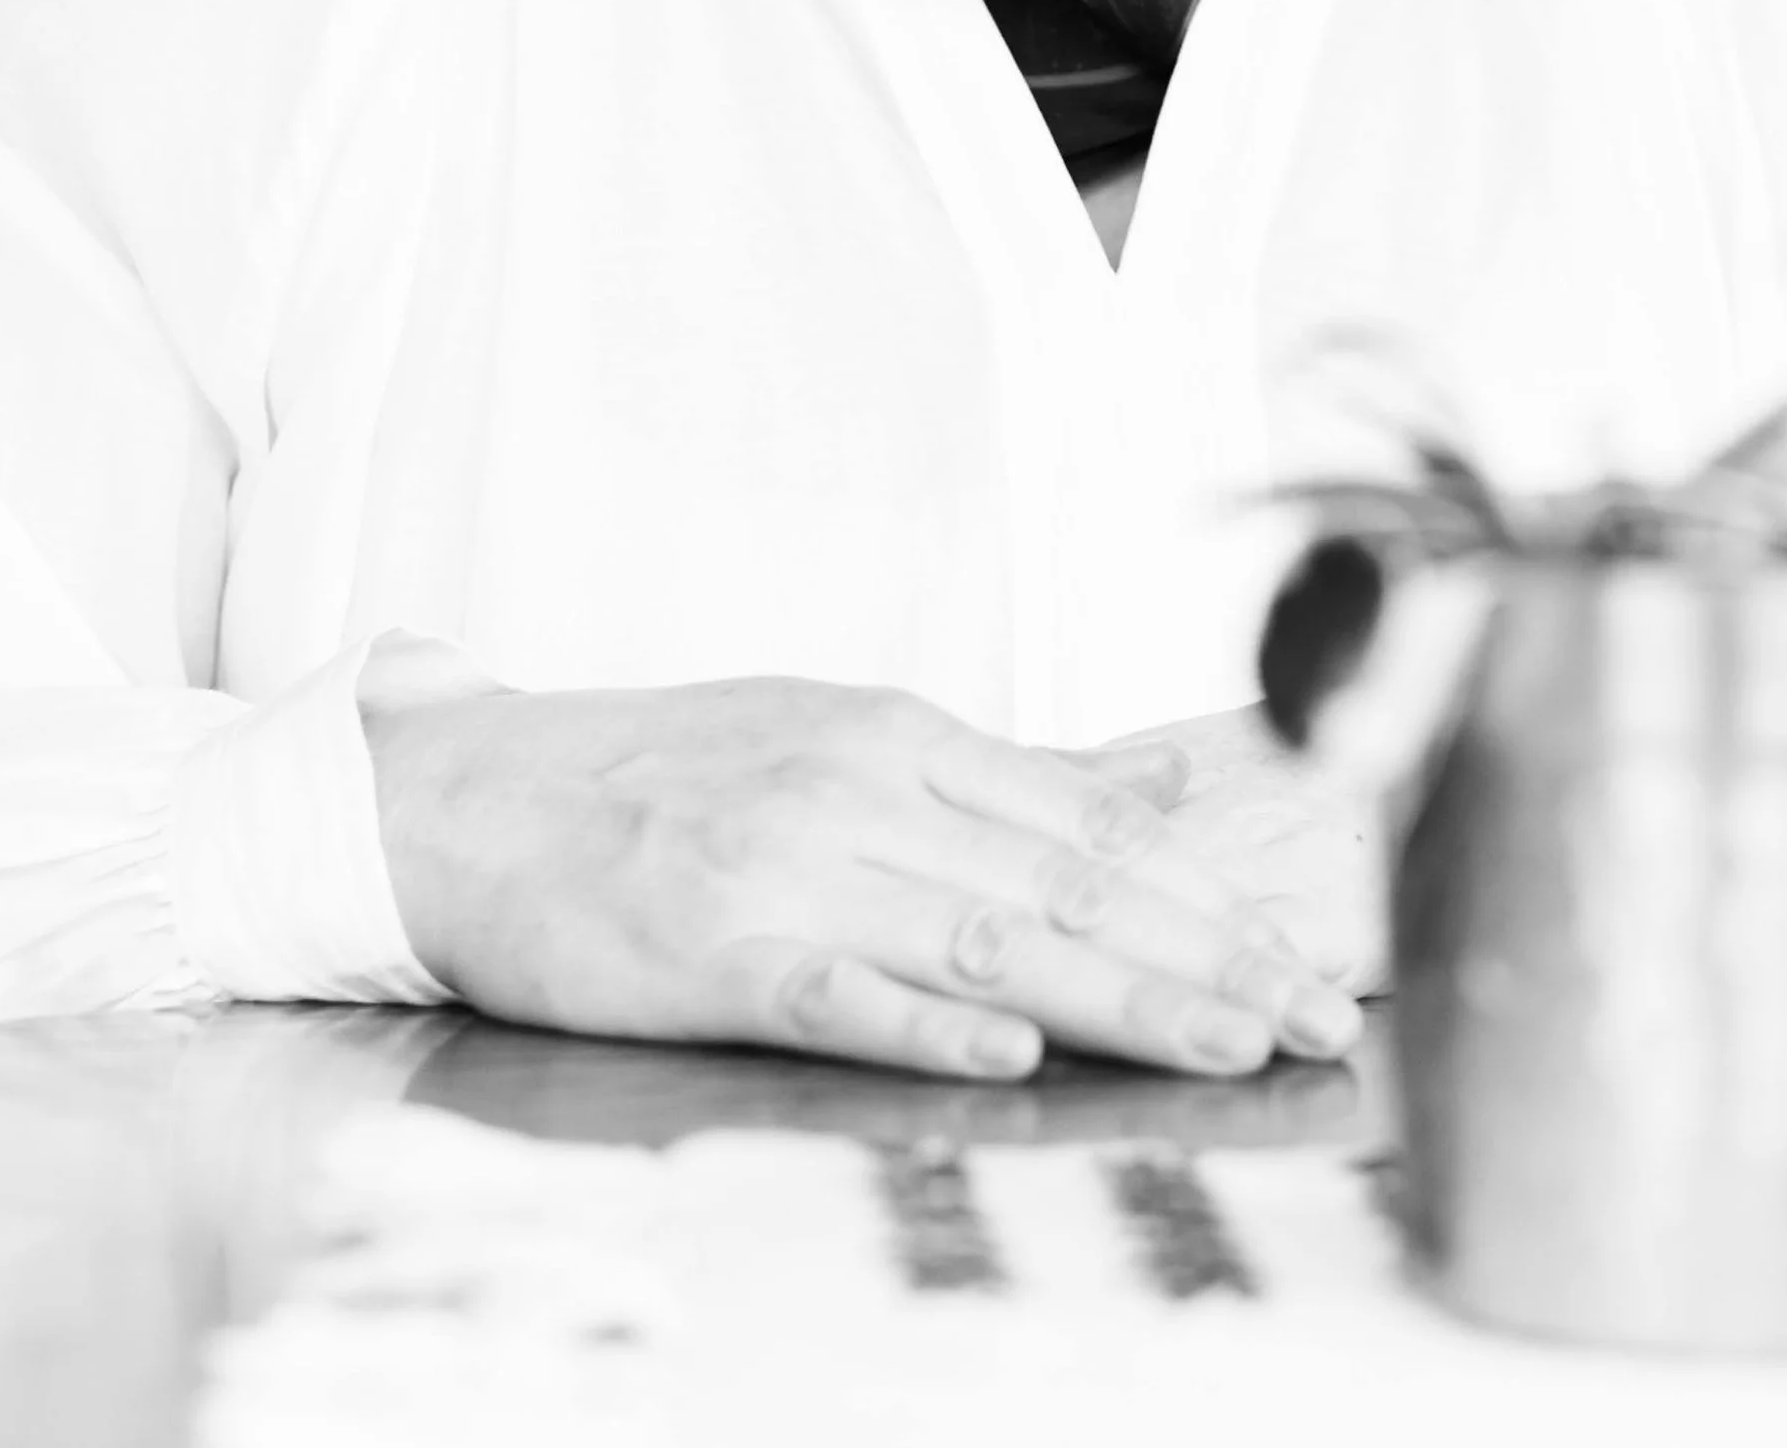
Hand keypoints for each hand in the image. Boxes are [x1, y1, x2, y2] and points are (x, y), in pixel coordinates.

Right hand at [361, 667, 1366, 1083]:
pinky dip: (926, 1016)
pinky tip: (1008, 1045)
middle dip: (1208, 960)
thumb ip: (998, 777)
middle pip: (1064, 884)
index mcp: (898, 741)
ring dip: (1118, 993)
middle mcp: (859, 793)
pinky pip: (835, 988)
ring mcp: (785, 870)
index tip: (1313, 967)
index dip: (1213, 904)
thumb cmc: (661, 777)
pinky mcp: (709, 949)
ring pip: (983, 936)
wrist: (468, 796)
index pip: (1093, 832)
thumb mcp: (839, 740)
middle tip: (1318, 1023)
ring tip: (1226, 1042)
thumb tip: (1154, 787)